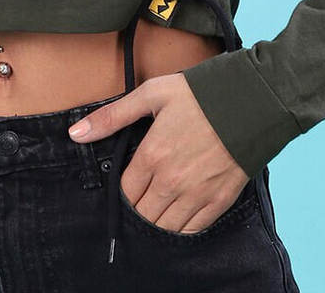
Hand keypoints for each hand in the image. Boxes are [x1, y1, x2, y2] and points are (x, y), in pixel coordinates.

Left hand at [68, 71, 248, 233]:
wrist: (249, 101)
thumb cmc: (198, 94)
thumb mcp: (150, 95)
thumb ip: (112, 116)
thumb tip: (75, 134)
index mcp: (152, 155)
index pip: (125, 192)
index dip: (123, 190)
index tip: (130, 181)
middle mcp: (171, 181)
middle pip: (142, 214)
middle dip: (138, 208)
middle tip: (143, 194)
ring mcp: (196, 194)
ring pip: (164, 227)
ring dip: (157, 220)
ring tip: (159, 205)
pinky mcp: (219, 200)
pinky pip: (192, 230)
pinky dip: (181, 228)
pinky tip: (178, 215)